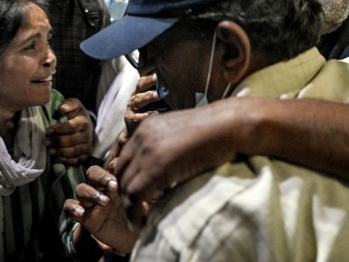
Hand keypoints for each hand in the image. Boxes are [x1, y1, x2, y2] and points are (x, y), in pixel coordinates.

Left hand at [46, 98, 92, 164]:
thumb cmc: (77, 114)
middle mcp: (87, 134)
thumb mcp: (74, 105)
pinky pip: (78, 160)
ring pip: (74, 151)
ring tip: (50, 150)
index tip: (48, 130)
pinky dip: (69, 160)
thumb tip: (62, 108)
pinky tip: (60, 157)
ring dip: (61, 152)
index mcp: (83, 122)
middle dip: (57, 142)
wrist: (88, 125)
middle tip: (46, 142)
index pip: (71, 127)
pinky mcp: (87, 154)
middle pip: (72, 140)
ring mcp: (88, 145)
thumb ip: (69, 104)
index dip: (59, 129)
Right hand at [65, 166, 141, 254]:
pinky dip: (73, 208)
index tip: (126, 171)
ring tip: (105, 202)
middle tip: (113, 186)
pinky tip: (82, 212)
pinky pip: (70, 206)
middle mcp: (101, 189)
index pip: (112, 166)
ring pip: (81, 188)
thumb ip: (144, 201)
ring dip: (90, 193)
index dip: (116, 165)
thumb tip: (149, 198)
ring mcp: (90, 201)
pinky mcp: (83, 216)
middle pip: (93, 173)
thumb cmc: (137, 219)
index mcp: (116, 182)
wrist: (129, 239)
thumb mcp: (144, 209)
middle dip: (101, 177)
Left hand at [115, 98, 242, 225]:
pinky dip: (134, 212)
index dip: (127, 179)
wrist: (227, 125)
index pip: (124, 159)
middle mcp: (141, 138)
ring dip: (129, 207)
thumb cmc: (213, 130)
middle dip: (125, 194)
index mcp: (145, 128)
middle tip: (135, 211)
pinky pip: (136, 194)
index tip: (135, 196)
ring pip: (126, 186)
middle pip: (120, 172)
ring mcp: (147, 152)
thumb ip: (165, 146)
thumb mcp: (179, 133)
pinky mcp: (156, 167)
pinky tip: (140, 223)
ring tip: (138, 221)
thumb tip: (163, 167)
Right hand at [125, 74, 162, 135]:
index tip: (161, 73)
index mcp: (141, 91)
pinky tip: (156, 113)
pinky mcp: (130, 119)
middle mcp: (135, 97)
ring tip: (159, 95)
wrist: (139, 133)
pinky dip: (146, 115)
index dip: (151, 76)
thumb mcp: (156, 103)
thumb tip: (181, 87)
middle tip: (160, 80)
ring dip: (149, 97)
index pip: (144, 80)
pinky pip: (137, 116)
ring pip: (138, 100)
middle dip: (150, 82)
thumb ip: (163, 95)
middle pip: (140, 87)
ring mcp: (131, 108)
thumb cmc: (152, 114)